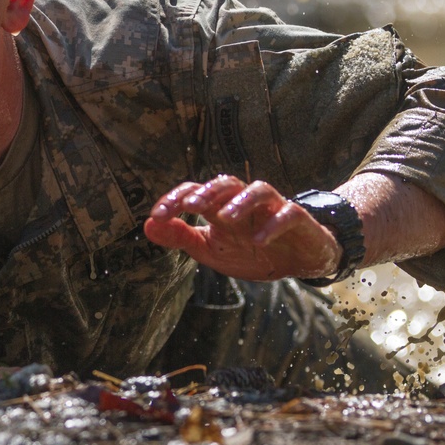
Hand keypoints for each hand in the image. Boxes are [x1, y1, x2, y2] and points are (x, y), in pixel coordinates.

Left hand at [143, 175, 340, 280]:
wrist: (297, 262)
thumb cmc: (250, 251)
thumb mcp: (210, 249)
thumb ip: (181, 236)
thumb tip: (147, 225)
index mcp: (221, 207)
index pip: (196, 192)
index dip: (175, 199)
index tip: (157, 215)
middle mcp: (245, 202)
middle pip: (227, 183)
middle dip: (208, 192)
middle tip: (191, 205)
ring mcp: (272, 208)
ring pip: (259, 190)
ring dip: (241, 201)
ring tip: (225, 218)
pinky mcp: (297, 219)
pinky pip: (288, 214)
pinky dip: (273, 225)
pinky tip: (259, 241)